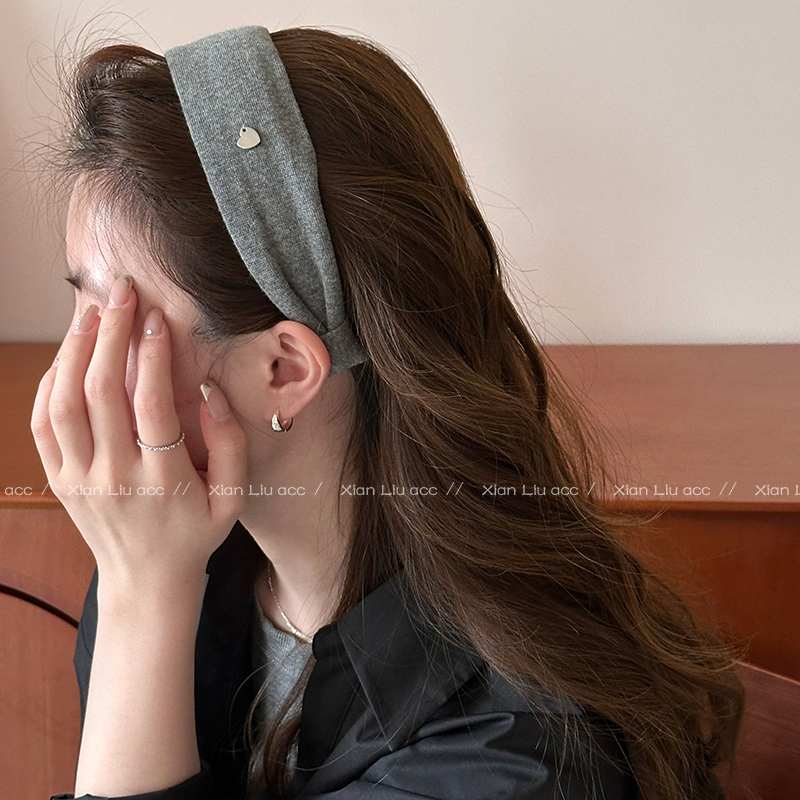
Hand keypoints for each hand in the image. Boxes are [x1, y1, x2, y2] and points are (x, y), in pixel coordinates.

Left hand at [30, 275, 247, 586]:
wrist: (147, 580)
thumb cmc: (196, 533)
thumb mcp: (233, 499)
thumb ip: (231, 444)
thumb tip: (211, 393)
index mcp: (163, 482)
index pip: (151, 406)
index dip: (153, 357)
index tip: (159, 319)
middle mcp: (115, 478)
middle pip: (102, 394)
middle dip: (112, 334)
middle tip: (122, 294)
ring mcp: (80, 479)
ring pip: (65, 403)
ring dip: (76, 351)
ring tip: (92, 314)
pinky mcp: (60, 480)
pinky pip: (44, 424)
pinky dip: (51, 383)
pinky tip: (70, 355)